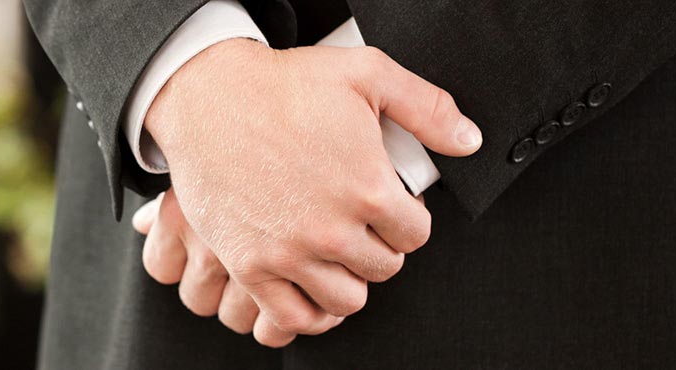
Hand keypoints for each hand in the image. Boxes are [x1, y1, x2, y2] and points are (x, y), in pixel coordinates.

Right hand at [143, 39, 480, 346]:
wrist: (207, 96)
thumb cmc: (280, 84)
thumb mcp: (366, 74)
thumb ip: (427, 109)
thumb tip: (467, 141)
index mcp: (367, 188)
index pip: (415, 235)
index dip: (405, 219)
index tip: (388, 208)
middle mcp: (331, 229)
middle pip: (383, 269)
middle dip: (377, 247)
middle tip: (359, 225)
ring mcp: (289, 252)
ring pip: (345, 299)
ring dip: (347, 279)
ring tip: (336, 255)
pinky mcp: (250, 265)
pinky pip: (293, 317)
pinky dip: (308, 313)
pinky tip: (310, 289)